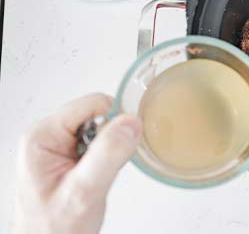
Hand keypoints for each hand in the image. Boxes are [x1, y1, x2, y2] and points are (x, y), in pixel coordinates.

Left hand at [12, 94, 142, 233]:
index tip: (118, 148)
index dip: (114, 122)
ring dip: (108, 153)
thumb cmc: (53, 229)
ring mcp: (57, 147)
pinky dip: (106, 161)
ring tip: (96, 179)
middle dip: (111, 141)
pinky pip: (99, 146)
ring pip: (101, 131)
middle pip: (97, 115)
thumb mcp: (84, 191)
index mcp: (42, 136)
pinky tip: (96, 180)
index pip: (93, 104)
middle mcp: (47, 137)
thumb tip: (131, 122)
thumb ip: (108, 155)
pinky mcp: (68, 158)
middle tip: (101, 172)